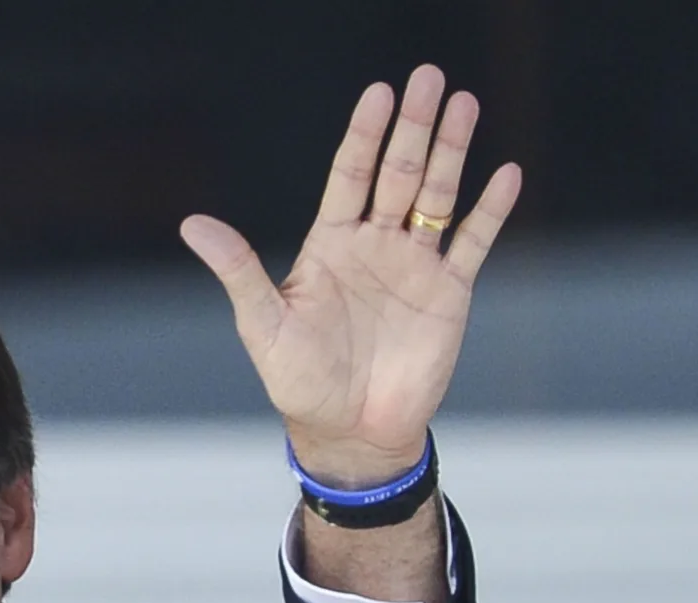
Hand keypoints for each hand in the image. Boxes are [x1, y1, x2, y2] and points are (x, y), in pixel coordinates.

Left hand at [180, 65, 521, 485]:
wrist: (351, 431)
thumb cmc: (299, 381)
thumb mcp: (262, 324)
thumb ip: (238, 270)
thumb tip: (192, 224)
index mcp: (330, 245)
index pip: (349, 176)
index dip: (363, 135)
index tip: (378, 94)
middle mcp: (374, 245)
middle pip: (398, 173)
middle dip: (414, 127)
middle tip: (429, 77)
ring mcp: (414, 266)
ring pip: (437, 195)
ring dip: (452, 151)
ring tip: (464, 104)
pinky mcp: (448, 293)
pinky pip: (473, 242)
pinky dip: (490, 210)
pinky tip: (506, 174)